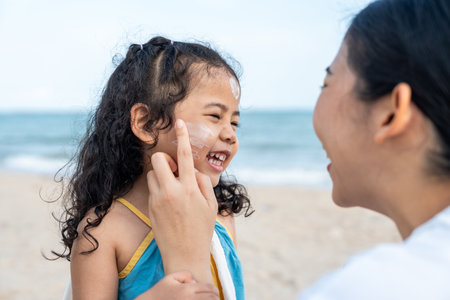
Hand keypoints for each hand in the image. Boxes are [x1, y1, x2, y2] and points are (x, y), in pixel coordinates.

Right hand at [136, 271, 218, 299]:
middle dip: (215, 297)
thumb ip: (185, 274)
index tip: (214, 292)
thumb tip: (195, 282)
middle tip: (213, 297)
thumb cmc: (159, 292)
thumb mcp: (170, 278)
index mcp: (188, 290)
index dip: (215, 290)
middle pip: (212, 299)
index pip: (210, 289)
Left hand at [147, 119, 217, 283]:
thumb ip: (202, 183)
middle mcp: (171, 192)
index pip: (185, 156)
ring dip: (161, 175)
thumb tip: (192, 171)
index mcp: (189, 189)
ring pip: (152, 173)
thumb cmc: (201, 230)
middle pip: (159, 159)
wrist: (184, 255)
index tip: (179, 122)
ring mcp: (158, 200)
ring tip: (173, 189)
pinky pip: (151, 188)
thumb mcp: (210, 206)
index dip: (183, 136)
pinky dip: (158, 188)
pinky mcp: (150, 208)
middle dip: (165, 159)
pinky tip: (168, 202)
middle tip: (174, 170)